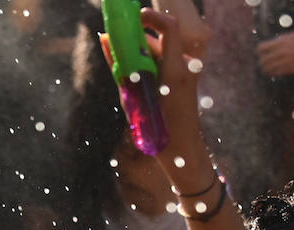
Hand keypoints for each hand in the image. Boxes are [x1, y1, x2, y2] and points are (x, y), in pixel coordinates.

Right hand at [117, 9, 205, 169]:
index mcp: (174, 71)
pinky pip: (166, 60)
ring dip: (143, 54)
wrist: (181, 148)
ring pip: (162, 50)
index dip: (152, 17)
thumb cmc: (155, 128)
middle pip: (160, 39)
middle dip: (138, 39)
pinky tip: (140, 79)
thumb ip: (118, 66)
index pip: (170, 28)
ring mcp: (189, 70)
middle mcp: (185, 66)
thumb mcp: (131, 98)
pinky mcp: (187, 75)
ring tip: (131, 75)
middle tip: (118, 45)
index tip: (135, 16)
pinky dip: (150, 63)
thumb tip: (104, 39)